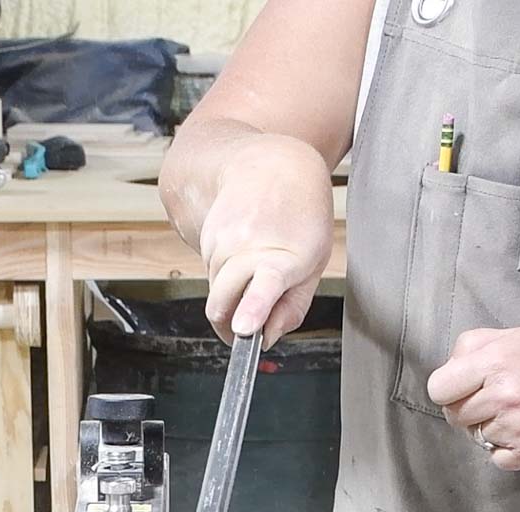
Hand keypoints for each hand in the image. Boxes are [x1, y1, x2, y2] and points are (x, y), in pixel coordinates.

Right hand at [200, 134, 333, 347]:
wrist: (272, 165)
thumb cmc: (301, 217)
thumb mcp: (313, 265)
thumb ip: (292, 308)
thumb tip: (268, 338)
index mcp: (284, 257)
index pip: (265, 287)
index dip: (252, 310)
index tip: (244, 329)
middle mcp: (248, 247)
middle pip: (222, 304)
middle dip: (230, 325)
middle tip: (249, 328)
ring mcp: (223, 240)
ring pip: (214, 292)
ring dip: (228, 299)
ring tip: (254, 273)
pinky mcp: (207, 236)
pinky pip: (210, 274)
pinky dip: (224, 278)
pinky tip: (243, 256)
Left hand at [426, 327, 519, 470]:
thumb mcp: (519, 337)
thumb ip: (477, 345)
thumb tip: (448, 368)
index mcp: (496, 360)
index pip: (439, 388)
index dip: (447, 391)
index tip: (462, 391)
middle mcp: (504, 393)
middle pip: (454, 416)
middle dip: (469, 411)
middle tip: (497, 403)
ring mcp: (517, 427)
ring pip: (475, 438)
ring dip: (492, 430)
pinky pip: (496, 458)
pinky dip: (508, 450)